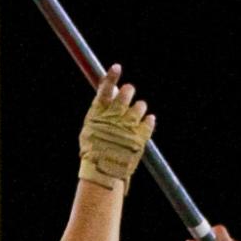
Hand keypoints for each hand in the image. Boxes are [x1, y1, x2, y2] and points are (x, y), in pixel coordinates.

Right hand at [78, 66, 154, 192]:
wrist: (103, 173)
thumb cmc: (93, 152)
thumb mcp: (90, 129)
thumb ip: (100, 109)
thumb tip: (113, 88)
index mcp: (99, 113)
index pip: (106, 88)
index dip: (111, 76)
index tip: (117, 67)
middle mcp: (114, 116)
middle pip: (127, 92)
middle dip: (128, 92)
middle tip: (126, 97)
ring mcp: (128, 125)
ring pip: (140, 105)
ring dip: (138, 109)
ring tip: (132, 120)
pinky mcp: (141, 135)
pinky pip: (149, 120)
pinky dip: (148, 121)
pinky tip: (144, 124)